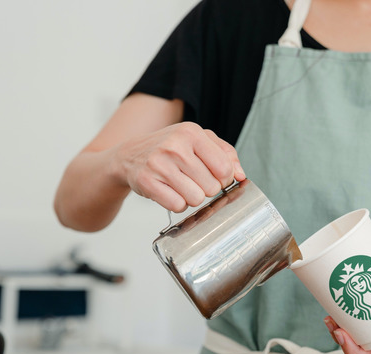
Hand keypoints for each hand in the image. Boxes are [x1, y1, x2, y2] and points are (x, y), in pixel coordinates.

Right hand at [111, 122, 245, 211]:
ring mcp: (160, 164)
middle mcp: (175, 146)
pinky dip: (177, 203)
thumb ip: (226, 154)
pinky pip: (177, 205)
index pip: (224, 168)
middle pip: (211, 187)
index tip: (214, 177)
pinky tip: (170, 192)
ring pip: (195, 199)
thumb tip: (240, 175)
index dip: (224, 179)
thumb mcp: (198, 140)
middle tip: (192, 180)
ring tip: (181, 185)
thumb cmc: (170, 148)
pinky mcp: (147, 182)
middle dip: (206, 188)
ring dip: (191, 197)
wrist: (130, 155)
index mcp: (192, 132)